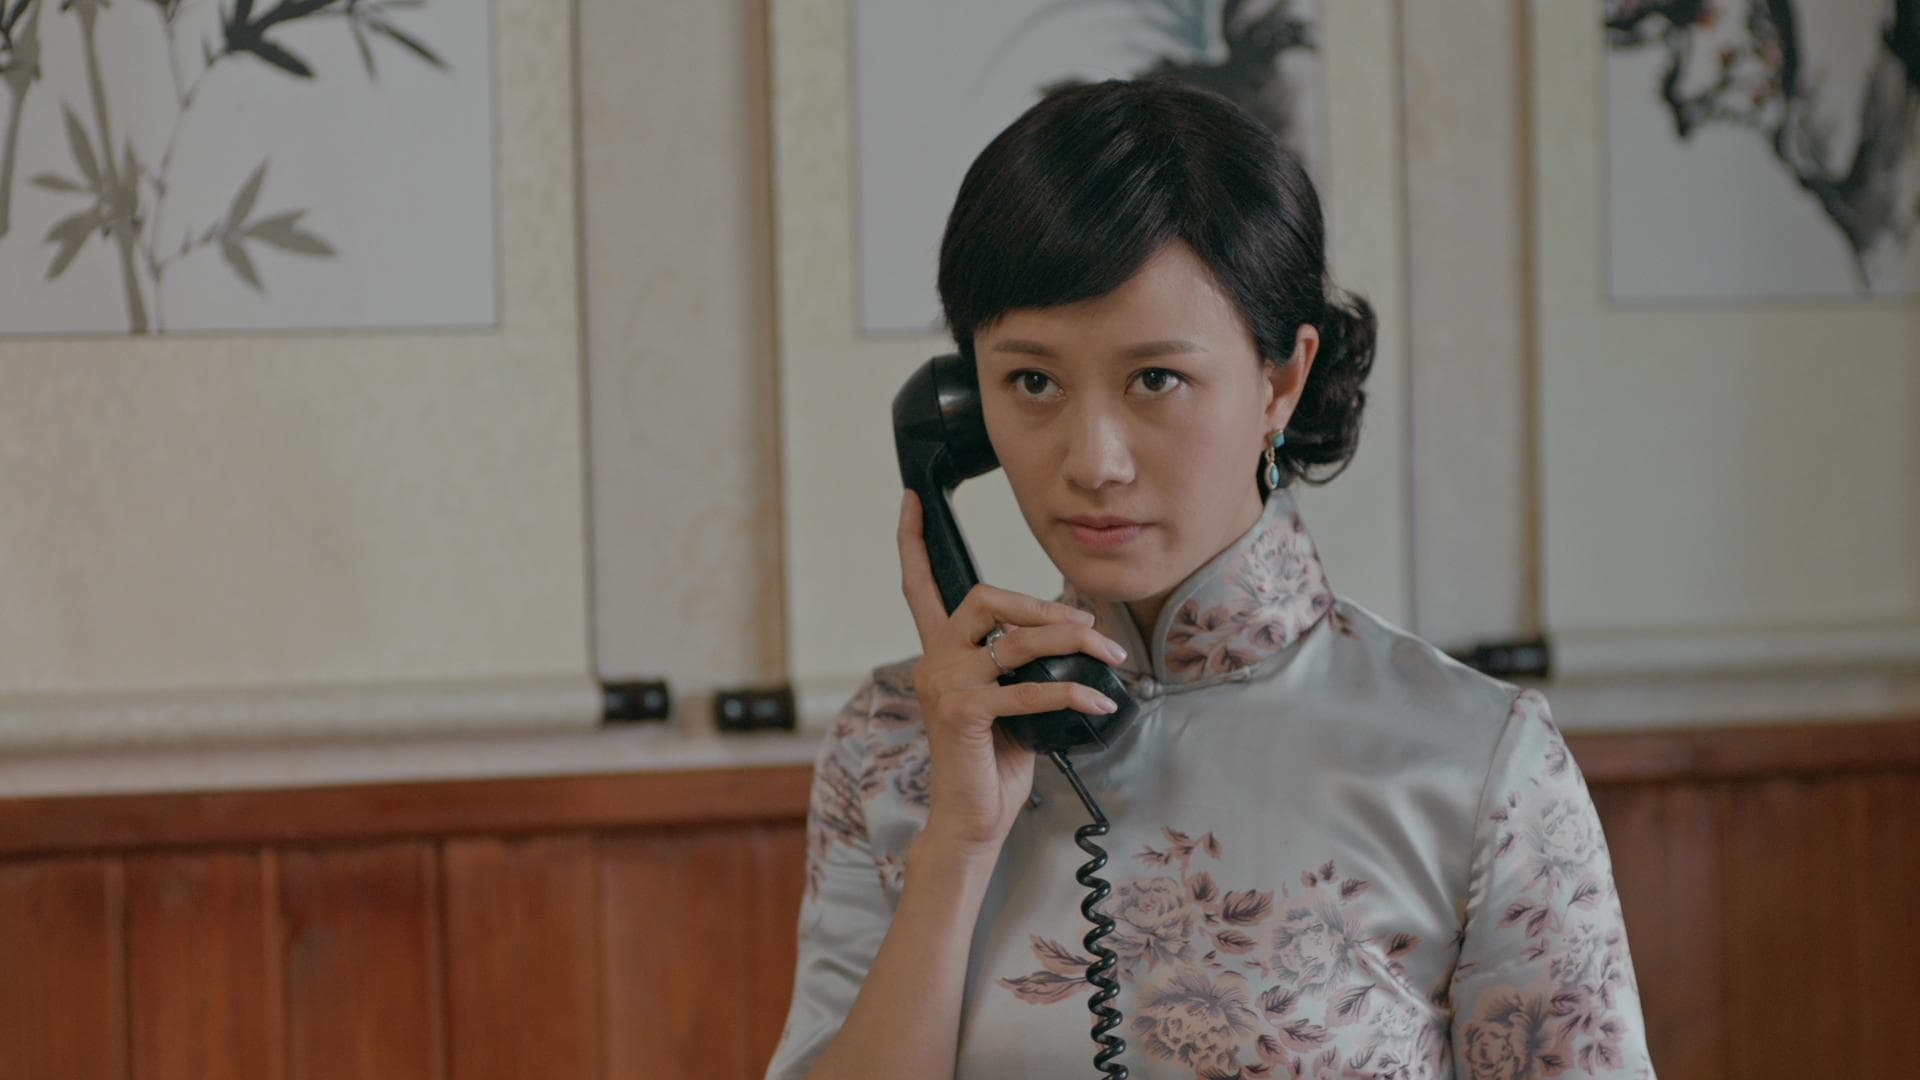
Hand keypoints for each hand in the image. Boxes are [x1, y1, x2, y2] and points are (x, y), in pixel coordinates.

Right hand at [896, 489, 1127, 861]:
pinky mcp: (963, 714)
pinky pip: (1027, 689)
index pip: (919, 586)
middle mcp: (936, 662)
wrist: (973, 821)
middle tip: (1085, 624)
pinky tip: (1098, 701)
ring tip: (1107, 655)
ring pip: (1017, 641)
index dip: (914, 540)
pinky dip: (1071, 693)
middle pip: (985, 598)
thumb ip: (1022, 666)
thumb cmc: (995, 763)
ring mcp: (947, 686)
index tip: (910, 498)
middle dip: (1042, 603)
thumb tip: (1072, 638)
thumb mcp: (1010, 702)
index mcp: (941, 654)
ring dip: (1072, 643)